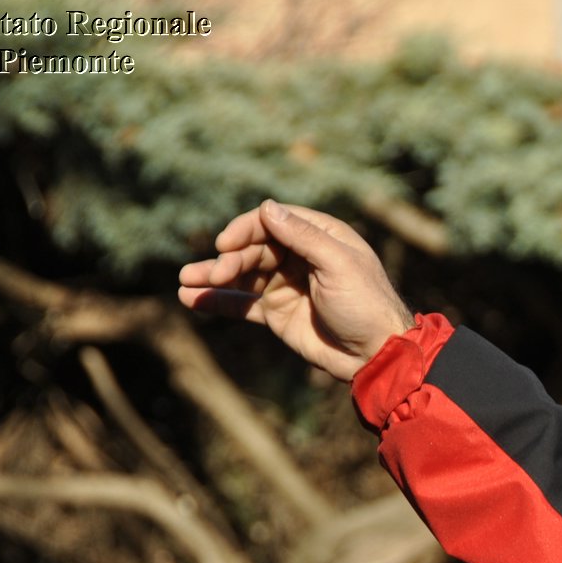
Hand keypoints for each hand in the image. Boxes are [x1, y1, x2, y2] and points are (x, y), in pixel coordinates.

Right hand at [177, 200, 414, 380]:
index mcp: (319, 236)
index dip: (246, 229)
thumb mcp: (339, 265)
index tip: (225, 244)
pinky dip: (218, 301)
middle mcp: (299, 257)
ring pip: (242, 275)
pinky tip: (191, 298)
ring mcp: (286, 285)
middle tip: (212, 274)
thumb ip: (302, 236)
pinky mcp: (278, 314)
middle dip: (229, 259)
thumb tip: (266, 207)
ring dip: (213, 277)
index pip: (272, 222)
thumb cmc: (366, 305)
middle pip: (253, 248)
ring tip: (185, 282)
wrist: (376, 355)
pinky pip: (243, 304)